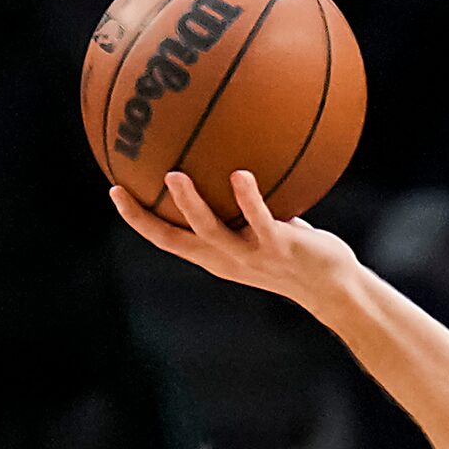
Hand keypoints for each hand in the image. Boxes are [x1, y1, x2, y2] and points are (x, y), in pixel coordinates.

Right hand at [110, 170, 359, 307]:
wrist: (332, 285)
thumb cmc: (296, 253)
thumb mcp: (262, 230)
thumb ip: (243, 208)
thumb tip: (232, 163)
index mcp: (215, 255)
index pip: (166, 239)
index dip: (137, 219)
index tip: (115, 191)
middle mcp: (226, 258)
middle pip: (174, 240)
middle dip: (144, 218)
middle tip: (121, 188)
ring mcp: (250, 255)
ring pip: (210, 230)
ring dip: (190, 203)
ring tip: (174, 176)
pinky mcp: (278, 247)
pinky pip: (259, 220)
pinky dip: (248, 198)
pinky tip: (241, 174)